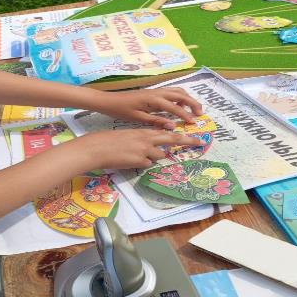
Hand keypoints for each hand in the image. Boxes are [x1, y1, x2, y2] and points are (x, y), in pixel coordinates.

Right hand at [65, 129, 206, 170]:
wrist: (97, 148)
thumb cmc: (109, 141)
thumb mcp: (129, 136)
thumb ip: (142, 140)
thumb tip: (152, 149)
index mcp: (144, 131)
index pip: (168, 132)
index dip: (183, 136)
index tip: (197, 137)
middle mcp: (147, 139)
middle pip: (171, 140)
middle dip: (187, 141)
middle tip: (200, 142)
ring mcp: (144, 151)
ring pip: (157, 156)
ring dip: (152, 157)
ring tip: (134, 154)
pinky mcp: (139, 161)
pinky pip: (145, 164)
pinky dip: (140, 164)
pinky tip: (128, 160)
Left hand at [96, 87, 203, 128]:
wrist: (109, 100)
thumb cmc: (121, 110)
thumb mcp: (138, 118)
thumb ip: (156, 121)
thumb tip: (173, 126)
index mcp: (153, 99)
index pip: (174, 107)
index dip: (185, 115)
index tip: (194, 123)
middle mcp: (157, 92)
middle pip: (180, 95)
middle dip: (192, 103)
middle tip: (200, 113)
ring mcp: (155, 90)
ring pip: (177, 91)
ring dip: (187, 98)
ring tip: (194, 109)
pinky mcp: (153, 92)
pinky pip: (171, 92)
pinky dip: (179, 97)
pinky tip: (179, 106)